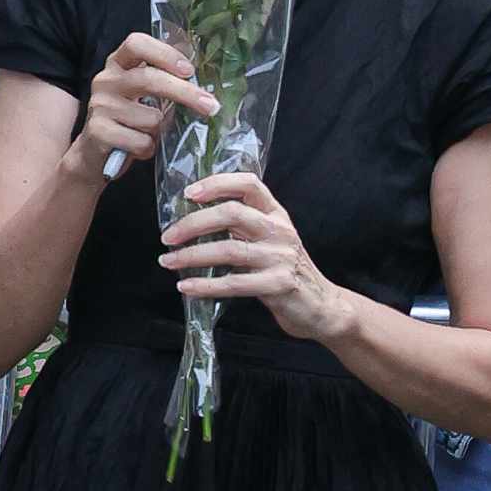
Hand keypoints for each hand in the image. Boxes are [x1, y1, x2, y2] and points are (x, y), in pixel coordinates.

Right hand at [64, 32, 216, 184]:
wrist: (95, 153)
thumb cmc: (128, 120)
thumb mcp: (143, 95)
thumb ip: (164, 83)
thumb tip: (204, 86)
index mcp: (118, 64)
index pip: (136, 43)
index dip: (165, 54)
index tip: (189, 70)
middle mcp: (105, 80)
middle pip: (149, 78)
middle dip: (185, 93)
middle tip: (210, 106)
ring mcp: (100, 106)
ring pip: (151, 118)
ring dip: (161, 131)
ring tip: (151, 135)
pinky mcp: (98, 132)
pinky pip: (141, 142)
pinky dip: (148, 149)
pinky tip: (139, 149)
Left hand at [159, 171, 339, 340]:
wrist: (322, 306)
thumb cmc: (286, 271)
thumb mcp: (271, 240)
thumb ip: (244, 227)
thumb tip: (194, 221)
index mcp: (276, 214)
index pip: (248, 184)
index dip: (217, 184)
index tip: (188, 193)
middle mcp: (279, 230)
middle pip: (232, 213)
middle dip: (193, 223)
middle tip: (168, 236)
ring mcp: (280, 257)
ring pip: (228, 250)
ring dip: (192, 256)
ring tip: (169, 262)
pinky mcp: (277, 285)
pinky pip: (234, 283)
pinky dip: (205, 285)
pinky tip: (186, 287)